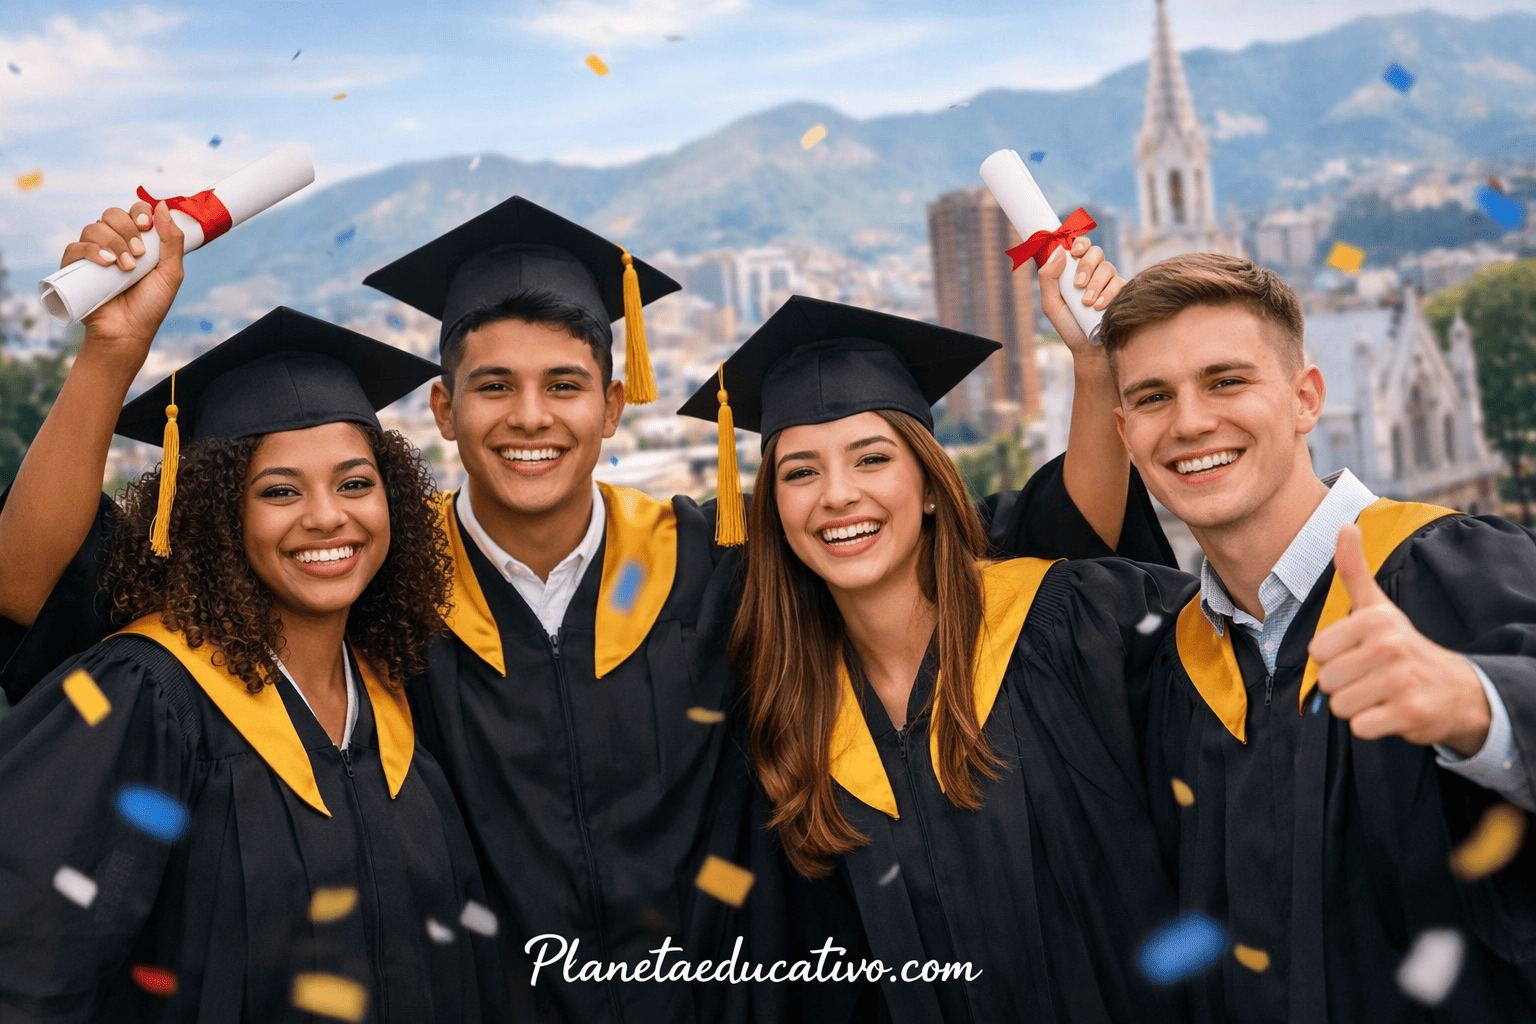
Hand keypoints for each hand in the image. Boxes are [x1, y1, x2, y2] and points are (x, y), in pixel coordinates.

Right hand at [60, 200, 184, 368]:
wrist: (129, 332)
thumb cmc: (151, 304)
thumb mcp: (171, 273)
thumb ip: (172, 241)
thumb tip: (162, 205)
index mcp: (137, 240)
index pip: (134, 211)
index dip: (138, 211)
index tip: (147, 226)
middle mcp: (114, 243)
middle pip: (112, 214)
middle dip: (127, 229)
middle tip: (140, 254)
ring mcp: (93, 254)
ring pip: (94, 228)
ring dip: (113, 242)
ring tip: (126, 268)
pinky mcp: (75, 267)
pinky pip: (74, 247)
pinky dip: (90, 250)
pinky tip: (105, 262)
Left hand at [1037, 236, 1121, 360]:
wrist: (1089, 349)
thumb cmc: (1068, 325)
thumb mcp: (1051, 303)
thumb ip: (1048, 278)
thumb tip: (1059, 251)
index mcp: (1075, 270)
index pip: (1080, 246)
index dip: (1079, 243)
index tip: (1075, 252)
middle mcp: (1093, 272)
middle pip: (1095, 253)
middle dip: (1086, 266)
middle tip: (1077, 285)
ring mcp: (1109, 281)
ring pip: (1107, 267)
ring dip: (1095, 284)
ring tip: (1087, 303)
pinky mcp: (1123, 292)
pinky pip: (1119, 283)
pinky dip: (1108, 294)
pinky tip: (1099, 308)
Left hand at [1309, 524, 1490, 754]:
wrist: (1455, 688)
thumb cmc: (1401, 645)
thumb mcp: (1377, 606)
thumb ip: (1354, 571)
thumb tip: (1344, 526)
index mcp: (1373, 620)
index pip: (1316, 652)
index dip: (1333, 657)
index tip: (1358, 653)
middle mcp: (1388, 647)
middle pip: (1325, 680)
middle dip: (1343, 684)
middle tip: (1370, 677)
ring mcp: (1400, 681)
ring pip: (1339, 706)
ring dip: (1355, 706)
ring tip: (1379, 693)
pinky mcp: (1409, 714)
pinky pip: (1359, 727)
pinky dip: (1371, 725)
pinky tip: (1390, 710)